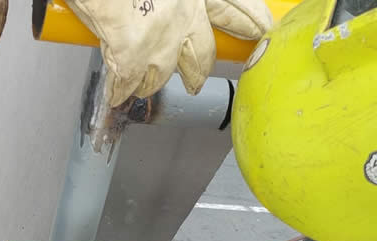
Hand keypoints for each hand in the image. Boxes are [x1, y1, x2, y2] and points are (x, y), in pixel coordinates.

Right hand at [68, 0, 272, 105]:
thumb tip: (161, 1)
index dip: (249, 20)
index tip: (259, 29)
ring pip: (165, 73)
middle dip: (199, 71)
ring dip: (153, 81)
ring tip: (145, 86)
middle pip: (203, 53)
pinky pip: (128, 83)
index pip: (234, 7)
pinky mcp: (134, 59)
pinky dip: (120, 90)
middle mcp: (186, 15)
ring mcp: (161, 41)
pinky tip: (117, 95)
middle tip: (196, 82)